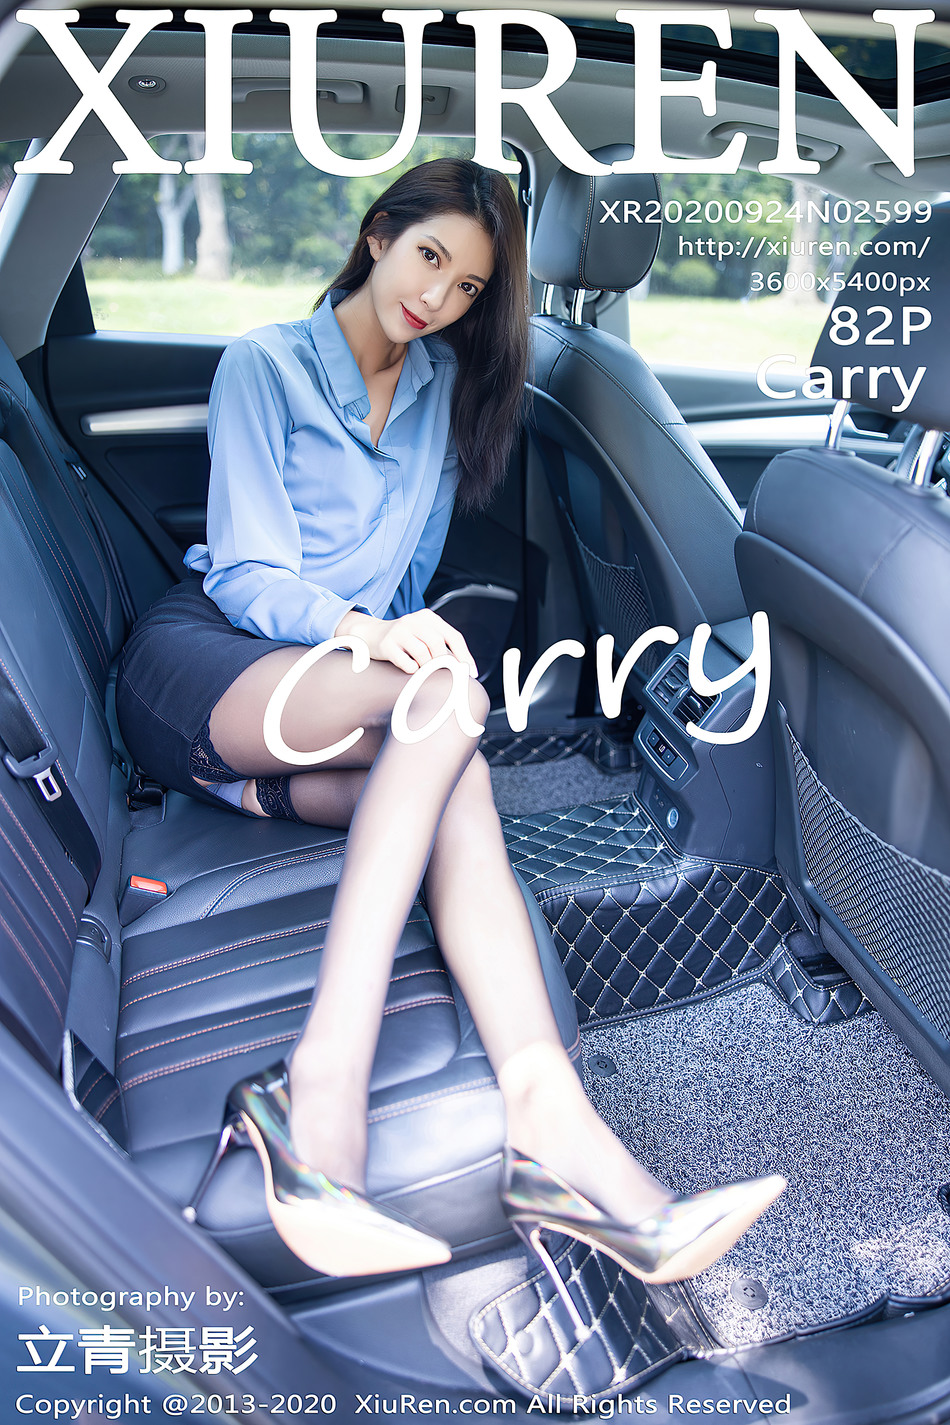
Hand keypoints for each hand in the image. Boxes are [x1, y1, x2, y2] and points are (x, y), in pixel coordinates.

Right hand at [335, 608, 477, 677]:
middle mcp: (414, 620)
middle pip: (438, 643)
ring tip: (422, 670)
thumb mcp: (423, 634)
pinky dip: (411, 669)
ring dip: (426, 667)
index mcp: (428, 617)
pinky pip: (406, 663)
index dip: (464, 655)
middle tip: (442, 673)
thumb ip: (440, 644)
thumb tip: (461, 666)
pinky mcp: (386, 644)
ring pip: (423, 653)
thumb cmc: (402, 639)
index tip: (470, 672)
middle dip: (443, 662)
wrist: (370, 634)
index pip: (453, 636)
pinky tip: (409, 668)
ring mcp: (399, 631)